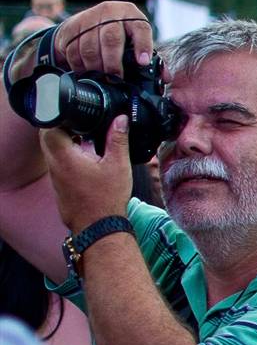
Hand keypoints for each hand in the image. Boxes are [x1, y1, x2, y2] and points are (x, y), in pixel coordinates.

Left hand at [41, 115, 132, 231]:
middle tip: (82, 128)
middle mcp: (54, 163)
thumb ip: (117, 139)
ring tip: (85, 142)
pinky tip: (85, 161)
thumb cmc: (107, 198)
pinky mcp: (58, 184)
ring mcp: (54, 175)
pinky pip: (56, 163)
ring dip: (64, 142)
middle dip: (62, 128)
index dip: (63, 117)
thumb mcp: (118, 165)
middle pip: (47, 136)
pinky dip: (67, 157)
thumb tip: (120, 119)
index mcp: (64, 155)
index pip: (51, 125)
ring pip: (51, 149)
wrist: (99, 227)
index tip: (78, 117)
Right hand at [51, 1, 158, 77]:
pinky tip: (86, 70)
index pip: (141, 28)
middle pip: (111, 39)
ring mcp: (90, 17)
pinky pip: (73, 49)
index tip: (143, 62)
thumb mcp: (137, 40)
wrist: (88, 21)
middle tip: (115, 78)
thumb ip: (152, 57)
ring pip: (90, 46)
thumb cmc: (120, 34)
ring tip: (101, 76)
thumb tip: (165, 77)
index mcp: (132, 15)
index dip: (143, 46)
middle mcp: (111, 12)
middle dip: (113, 63)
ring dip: (95, 66)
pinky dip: (79, 64)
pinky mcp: (72, 25)